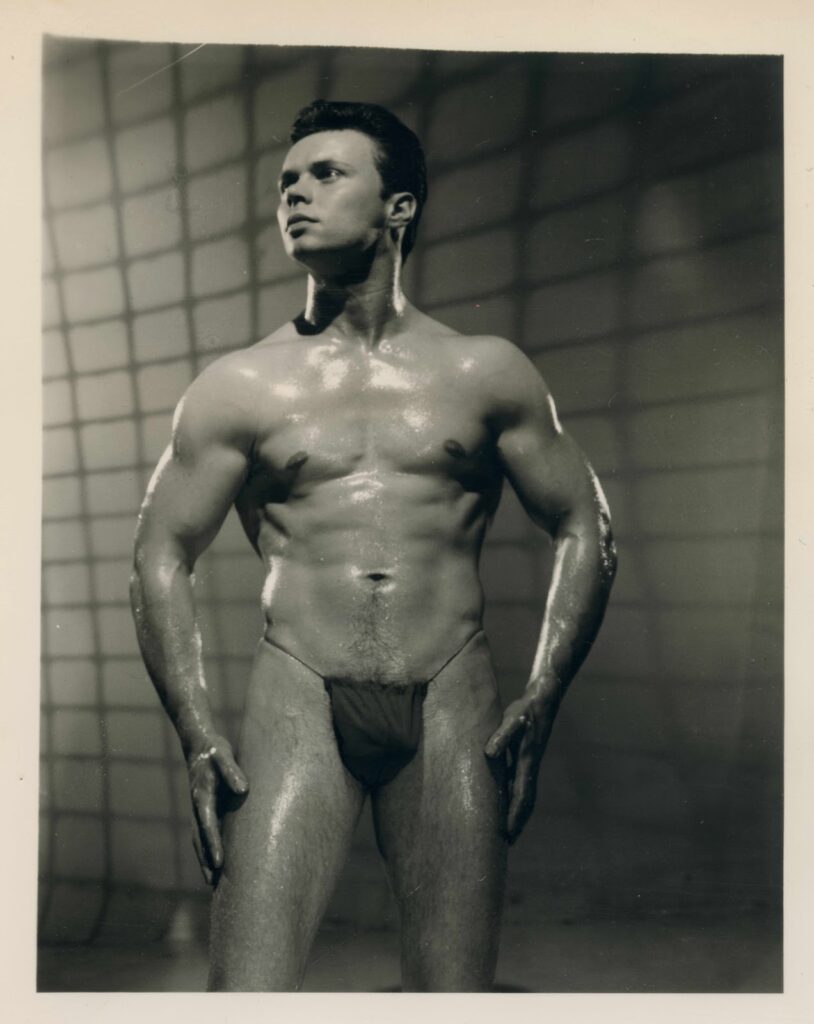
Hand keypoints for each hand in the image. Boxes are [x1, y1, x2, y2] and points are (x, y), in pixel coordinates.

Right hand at [187, 735, 248, 884]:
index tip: (218, 864)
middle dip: (206, 861)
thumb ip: (232, 771)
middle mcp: (198, 807)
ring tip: (212, 883)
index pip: (208, 826)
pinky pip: (207, 833)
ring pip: (201, 840)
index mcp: (202, 797)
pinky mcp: (207, 809)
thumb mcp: (223, 755)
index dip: (213, 845)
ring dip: (205, 860)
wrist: (201, 744)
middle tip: (213, 885)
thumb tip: (243, 790)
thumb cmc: (214, 750)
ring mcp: (201, 810)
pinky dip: (209, 849)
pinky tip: (217, 863)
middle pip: (200, 840)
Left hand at [485, 696, 555, 844]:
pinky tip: (504, 801)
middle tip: (506, 844)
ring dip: (516, 813)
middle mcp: (529, 767)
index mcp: (526, 762)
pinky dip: (514, 798)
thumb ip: (502, 736)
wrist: (543, 699)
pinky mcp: (526, 758)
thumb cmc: (525, 709)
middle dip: (517, 822)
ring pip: (524, 795)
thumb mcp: (512, 720)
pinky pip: (521, 785)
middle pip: (525, 802)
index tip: (508, 835)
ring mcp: (529, 764)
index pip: (521, 796)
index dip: (514, 817)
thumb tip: (489, 753)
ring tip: (507, 831)